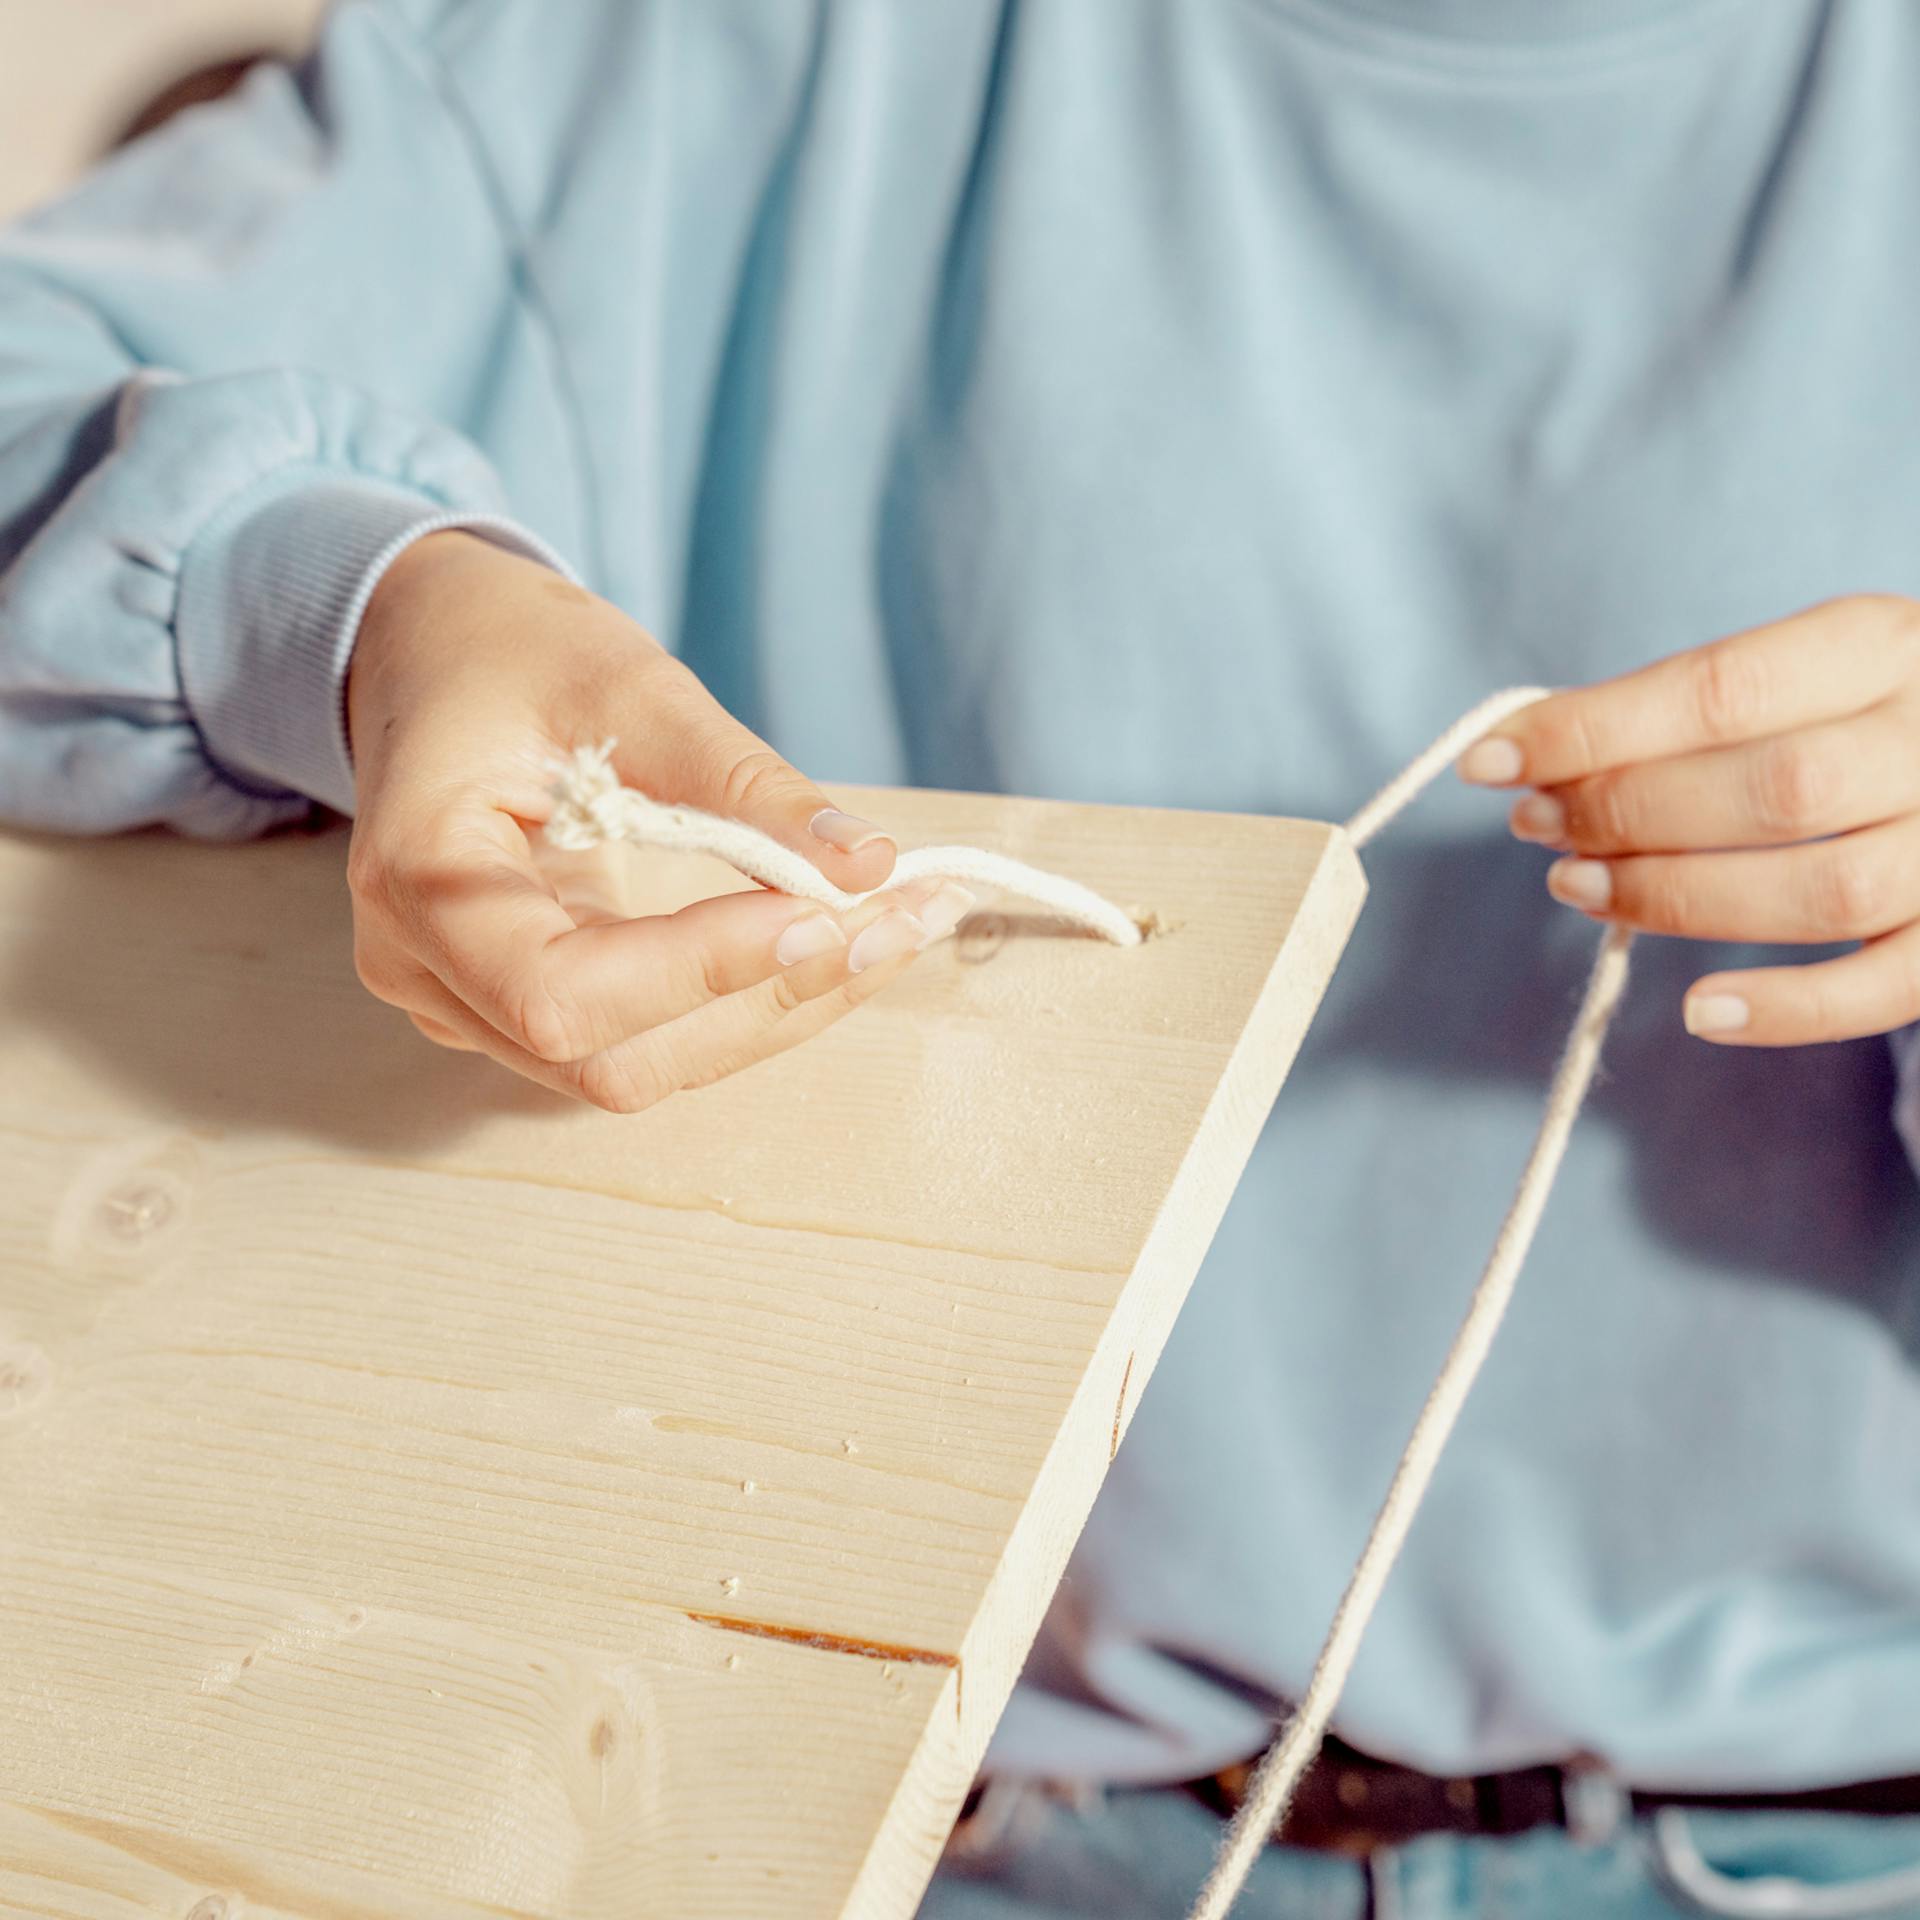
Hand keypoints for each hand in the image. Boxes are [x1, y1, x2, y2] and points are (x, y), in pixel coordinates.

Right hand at [344, 532, 970, 1108]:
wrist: (436, 652)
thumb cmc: (514, 650)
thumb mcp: (629, 684)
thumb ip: (741, 781)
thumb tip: (867, 864)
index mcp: (419, 876)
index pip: (560, 991)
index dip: (701, 970)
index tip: (828, 908)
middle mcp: (426, 967)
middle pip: (611, 1057)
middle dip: (769, 998)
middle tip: (901, 919)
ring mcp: (469, 1002)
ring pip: (642, 1065)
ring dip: (780, 1008)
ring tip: (898, 925)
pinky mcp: (524, 1007)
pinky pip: (648, 1036)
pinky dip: (749, 996)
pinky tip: (838, 938)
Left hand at [1456, 595, 1919, 1046]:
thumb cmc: (1856, 718)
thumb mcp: (1799, 673)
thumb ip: (1687, 710)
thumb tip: (1529, 753)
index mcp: (1884, 646)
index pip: (1723, 689)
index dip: (1593, 730)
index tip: (1491, 761)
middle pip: (1771, 790)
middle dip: (1627, 815)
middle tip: (1538, 824)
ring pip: (1820, 891)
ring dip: (1676, 899)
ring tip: (1576, 885)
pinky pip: (1885, 989)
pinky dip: (1789, 1010)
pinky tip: (1701, 1010)